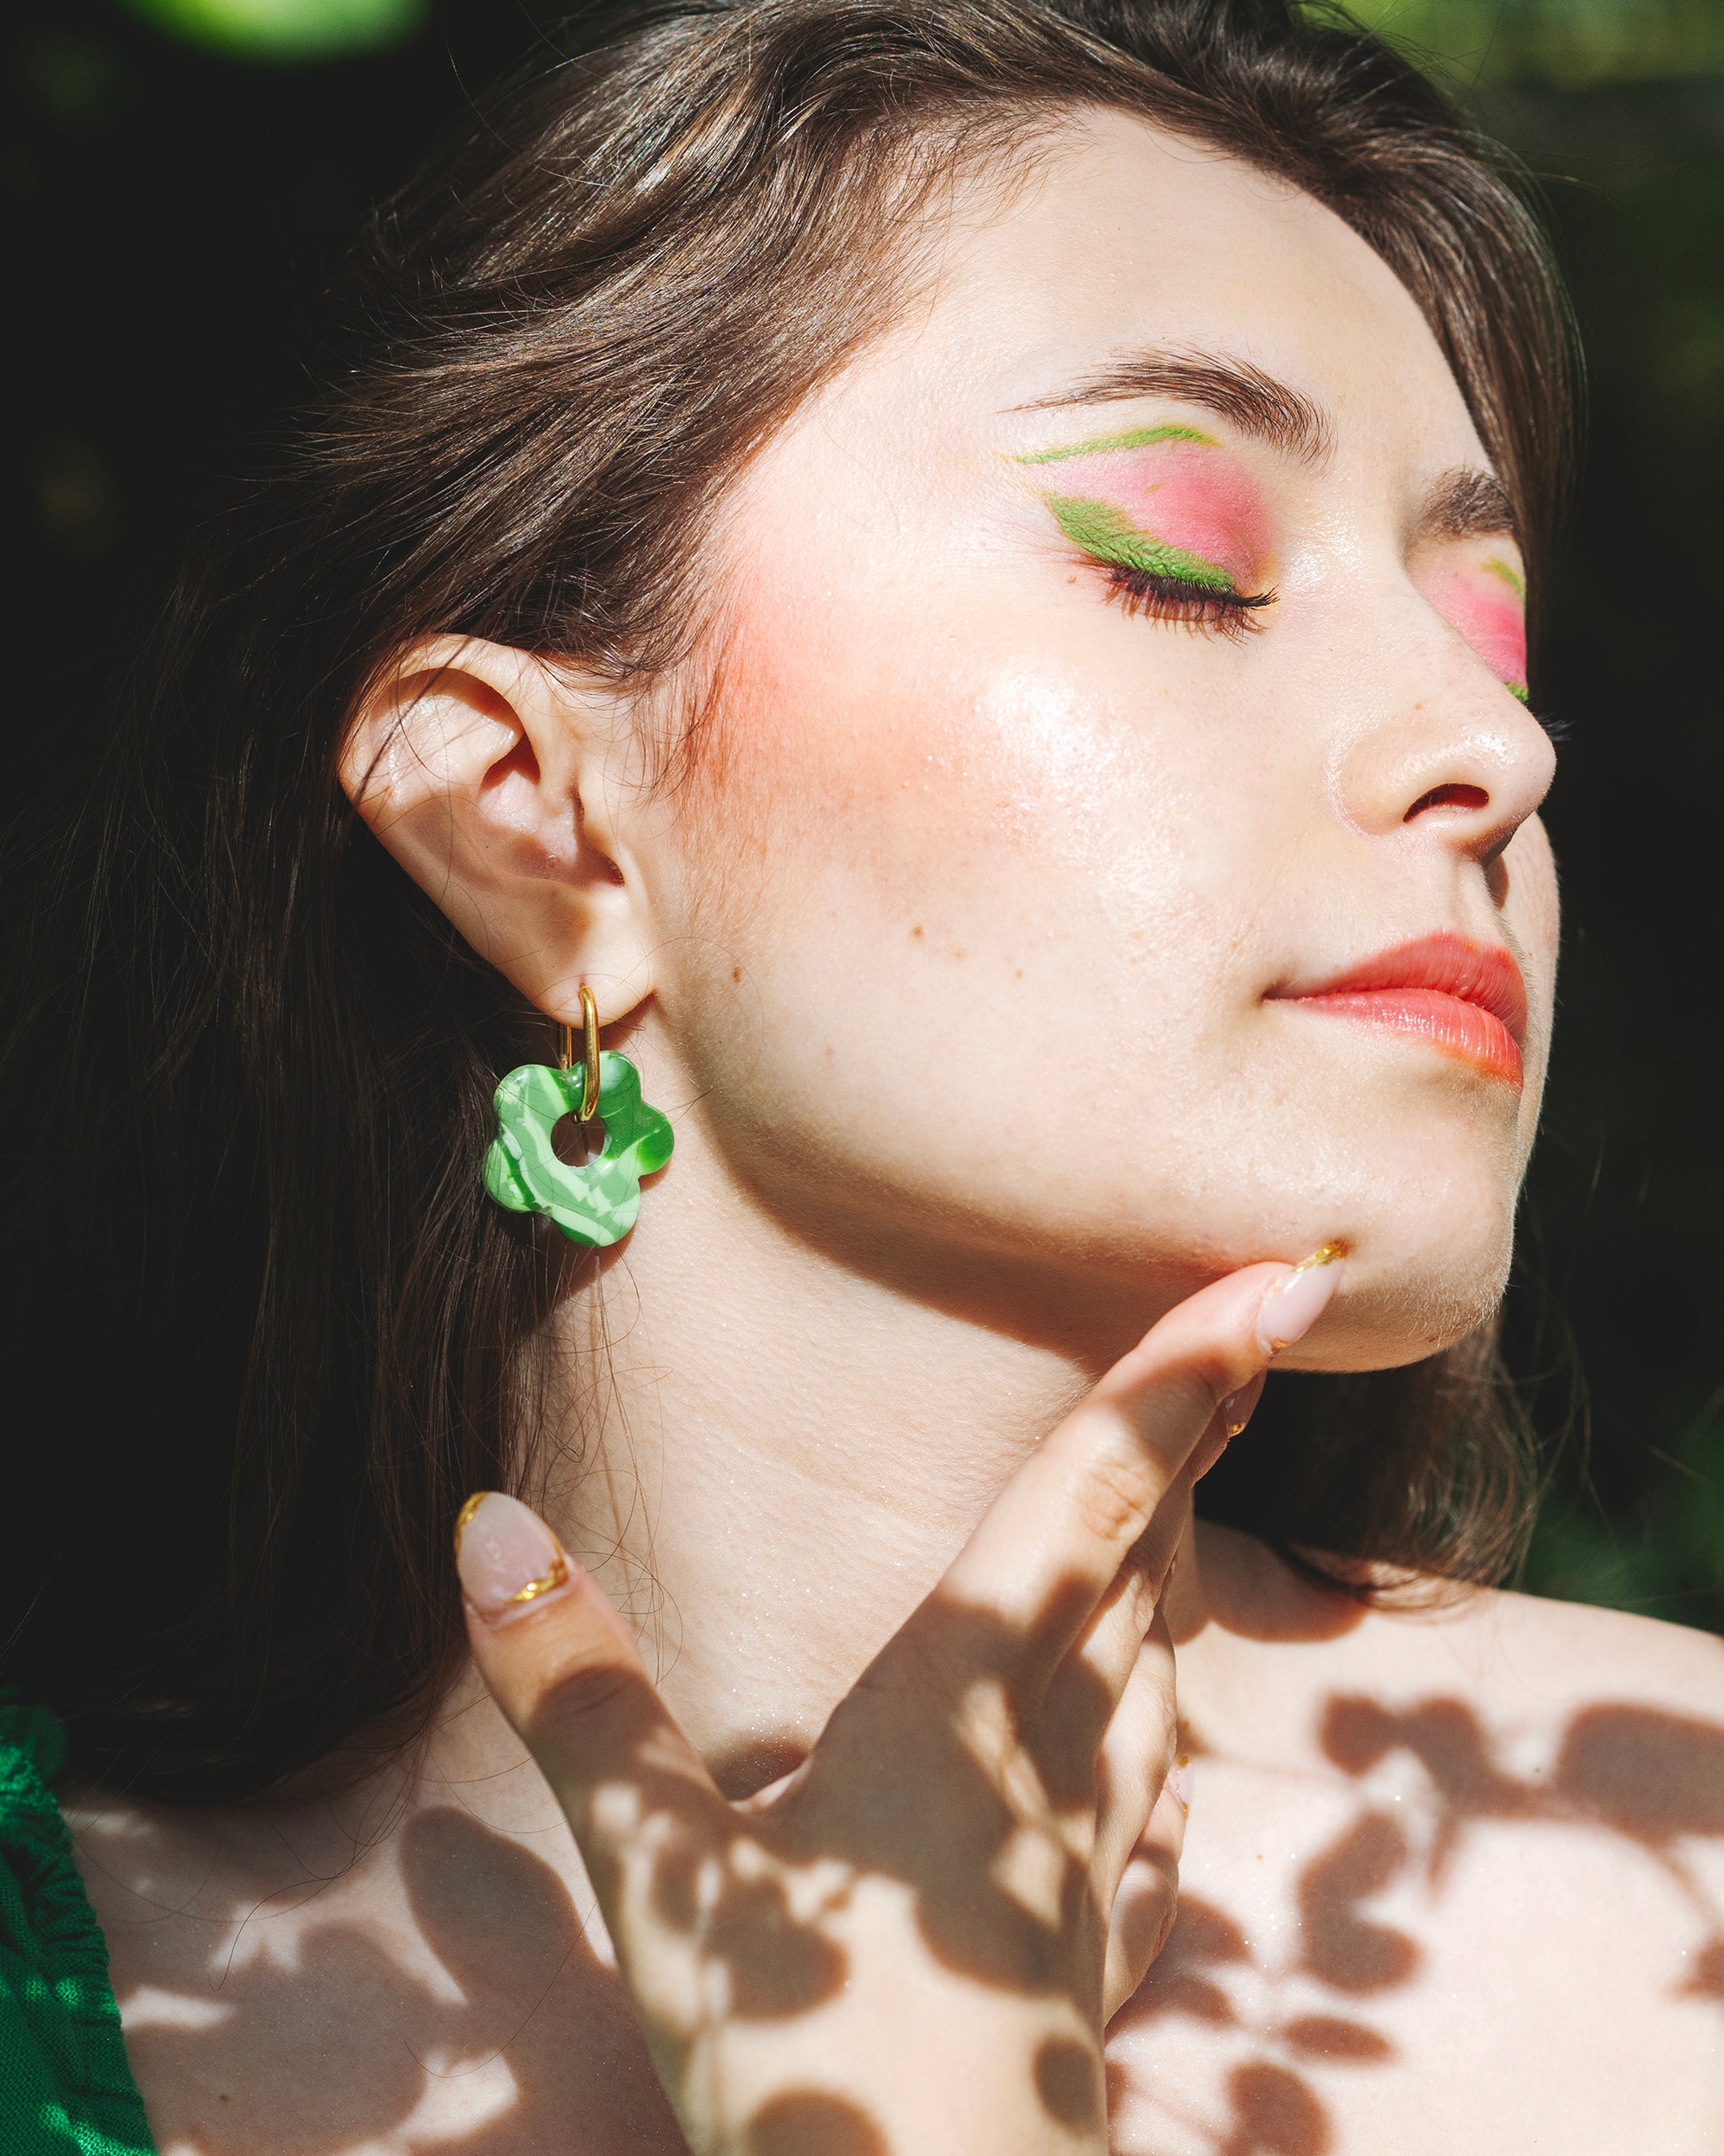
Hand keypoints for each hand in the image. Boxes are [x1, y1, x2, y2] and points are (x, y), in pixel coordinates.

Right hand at [456, 1251, 1341, 2155]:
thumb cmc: (808, 2048)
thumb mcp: (664, 1868)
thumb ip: (579, 1694)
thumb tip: (488, 1526)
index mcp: (965, 1691)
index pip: (1092, 1491)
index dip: (1183, 1374)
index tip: (1280, 1278)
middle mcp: (1057, 1743)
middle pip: (1151, 1552)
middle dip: (1199, 1431)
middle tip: (1252, 1334)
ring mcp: (1098, 1844)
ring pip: (1164, 1660)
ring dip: (1179, 1562)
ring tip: (1186, 1494)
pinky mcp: (1106, 1936)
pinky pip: (1158, 1787)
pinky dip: (1162, 1714)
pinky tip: (1156, 1736)